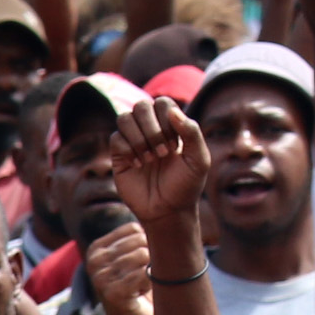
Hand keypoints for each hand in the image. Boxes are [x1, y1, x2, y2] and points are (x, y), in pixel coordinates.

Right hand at [85, 219, 158, 314]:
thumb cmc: (142, 288)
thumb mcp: (141, 255)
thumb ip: (145, 235)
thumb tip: (164, 212)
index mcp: (98, 248)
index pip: (136, 229)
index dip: (150, 245)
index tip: (143, 265)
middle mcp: (94, 260)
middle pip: (142, 241)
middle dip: (154, 259)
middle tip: (144, 279)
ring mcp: (100, 277)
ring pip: (144, 256)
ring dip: (152, 273)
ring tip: (141, 287)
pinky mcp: (111, 293)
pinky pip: (144, 274)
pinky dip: (150, 284)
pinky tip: (141, 294)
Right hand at [112, 96, 212, 228]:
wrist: (169, 211)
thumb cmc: (186, 185)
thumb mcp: (199, 160)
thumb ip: (192, 132)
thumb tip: (172, 111)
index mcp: (171, 126)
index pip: (163, 103)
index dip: (167, 119)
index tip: (176, 145)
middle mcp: (150, 130)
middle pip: (141, 106)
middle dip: (153, 128)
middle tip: (164, 152)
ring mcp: (133, 141)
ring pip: (124, 118)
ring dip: (139, 138)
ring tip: (151, 159)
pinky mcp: (119, 156)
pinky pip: (116, 138)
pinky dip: (128, 150)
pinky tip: (139, 165)